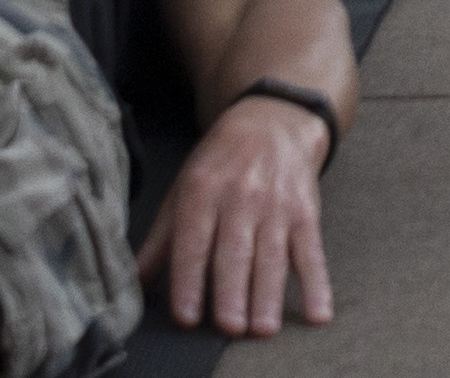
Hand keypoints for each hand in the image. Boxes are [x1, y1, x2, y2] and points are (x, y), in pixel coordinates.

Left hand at [139, 95, 336, 337]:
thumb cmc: (220, 163)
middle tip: (230, 327)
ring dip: (269, 294)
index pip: (193, 242)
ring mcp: (276, 205)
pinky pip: (312, 252)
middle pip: (235, 251)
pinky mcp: (306, 212)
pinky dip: (316, 283)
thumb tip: (132, 282)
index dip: (189, 280)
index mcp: (202, 192)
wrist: (274, 120)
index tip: (187, 316)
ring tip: (263, 328)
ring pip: (271, 255)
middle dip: (232, 291)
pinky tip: (317, 312)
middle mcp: (240, 197)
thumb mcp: (183, 190)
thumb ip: (160, 240)